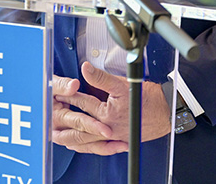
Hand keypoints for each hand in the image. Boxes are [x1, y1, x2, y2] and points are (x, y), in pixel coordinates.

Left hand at [50, 62, 173, 154]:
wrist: (167, 112)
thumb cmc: (149, 99)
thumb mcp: (123, 84)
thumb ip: (101, 78)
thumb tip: (85, 68)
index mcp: (106, 113)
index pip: (81, 103)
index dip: (68, 97)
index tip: (56, 94)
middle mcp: (108, 127)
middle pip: (79, 128)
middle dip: (63, 125)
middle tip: (49, 122)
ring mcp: (114, 136)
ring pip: (88, 141)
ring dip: (72, 139)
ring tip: (59, 137)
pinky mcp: (120, 141)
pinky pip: (100, 148)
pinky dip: (89, 147)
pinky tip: (83, 145)